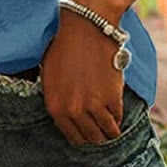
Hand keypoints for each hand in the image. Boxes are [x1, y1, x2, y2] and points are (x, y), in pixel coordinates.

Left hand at [40, 9, 123, 146]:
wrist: (85, 28)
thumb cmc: (64, 46)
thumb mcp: (48, 74)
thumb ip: (55, 96)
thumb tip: (63, 111)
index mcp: (54, 106)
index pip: (71, 136)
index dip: (81, 138)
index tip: (87, 134)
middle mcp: (72, 110)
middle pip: (90, 137)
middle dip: (96, 137)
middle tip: (102, 133)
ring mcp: (93, 105)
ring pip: (106, 132)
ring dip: (110, 131)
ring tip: (113, 129)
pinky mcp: (112, 98)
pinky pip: (117, 117)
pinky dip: (118, 117)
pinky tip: (117, 114)